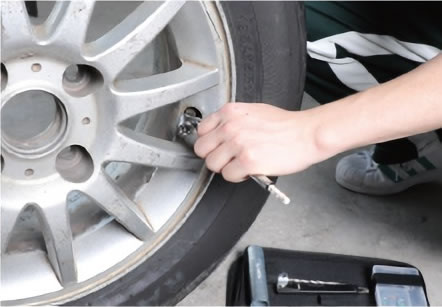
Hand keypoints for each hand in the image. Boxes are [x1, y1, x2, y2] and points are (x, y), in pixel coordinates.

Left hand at [194, 103, 323, 181]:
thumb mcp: (254, 111)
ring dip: (226, 168)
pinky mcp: (246, 161)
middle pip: (202, 149)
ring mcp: (237, 144)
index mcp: (230, 112)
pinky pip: (228, 175)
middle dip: (215, 156)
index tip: (217, 146)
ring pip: (213, 164)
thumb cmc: (286, 125)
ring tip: (241, 164)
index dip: (210, 142)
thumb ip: (233, 120)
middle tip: (228, 158)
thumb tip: (219, 133)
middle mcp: (230, 126)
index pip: (201, 130)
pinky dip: (238, 176)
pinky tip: (249, 169)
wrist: (307, 134)